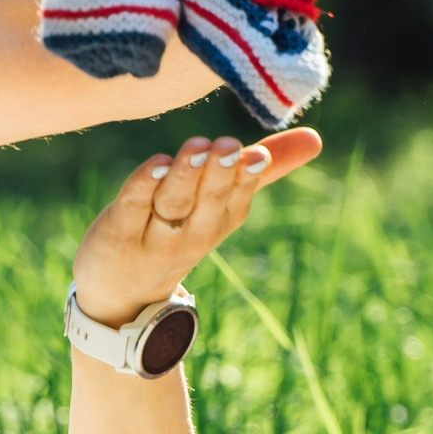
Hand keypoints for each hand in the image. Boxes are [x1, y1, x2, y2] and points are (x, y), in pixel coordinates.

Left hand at [71, 129, 322, 328]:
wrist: (120, 294)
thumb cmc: (175, 234)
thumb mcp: (220, 207)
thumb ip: (260, 171)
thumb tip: (315, 139)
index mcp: (218, 224)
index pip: (236, 201)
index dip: (246, 178)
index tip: (257, 156)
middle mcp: (190, 234)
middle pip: (207, 203)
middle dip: (219, 175)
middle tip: (229, 146)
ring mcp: (153, 237)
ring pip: (172, 204)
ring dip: (185, 175)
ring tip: (197, 146)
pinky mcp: (117, 232)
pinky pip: (132, 207)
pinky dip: (143, 186)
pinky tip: (155, 163)